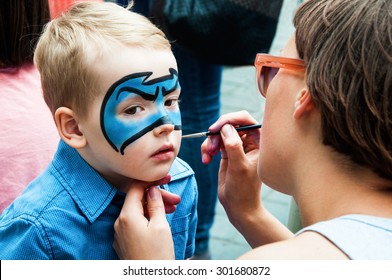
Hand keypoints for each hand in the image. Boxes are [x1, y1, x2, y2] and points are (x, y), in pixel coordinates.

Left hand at [113, 176, 178, 258]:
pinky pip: (135, 223)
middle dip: (157, 197)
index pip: (136, 188)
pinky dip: (148, 217)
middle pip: (138, 200)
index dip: (152, 181)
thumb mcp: (161, 226)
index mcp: (127, 216)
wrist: (150, 279)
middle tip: (176, 199)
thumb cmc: (157, 255)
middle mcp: (120, 223)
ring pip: (137, 212)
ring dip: (154, 207)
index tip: (166, 178)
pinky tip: (161, 218)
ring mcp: (120, 233)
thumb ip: (155, 204)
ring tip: (174, 208)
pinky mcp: (124, 242)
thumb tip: (152, 190)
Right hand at [201, 111, 261, 226]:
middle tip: (210, 147)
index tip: (216, 128)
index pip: (246, 119)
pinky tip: (206, 160)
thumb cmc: (244, 189)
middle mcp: (249, 140)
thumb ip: (233, 146)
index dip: (230, 119)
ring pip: (220, 132)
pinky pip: (214, 142)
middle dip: (217, 133)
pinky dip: (207, 148)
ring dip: (210, 142)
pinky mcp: (226, 151)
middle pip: (230, 124)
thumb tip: (226, 127)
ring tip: (207, 156)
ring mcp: (237, 145)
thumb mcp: (239, 167)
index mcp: (259, 141)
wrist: (238, 205)